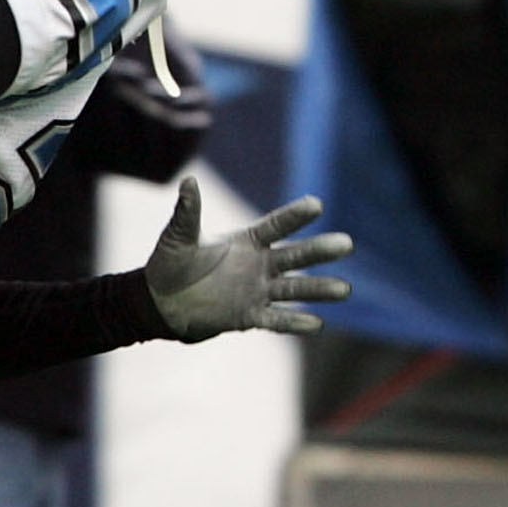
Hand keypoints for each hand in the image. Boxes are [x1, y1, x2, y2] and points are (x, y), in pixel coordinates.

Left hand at [141, 178, 354, 338]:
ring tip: (344, 289)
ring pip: (295, 289)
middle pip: (296, 256)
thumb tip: (188, 182)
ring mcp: (258, 290)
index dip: (295, 217)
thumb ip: (187, 213)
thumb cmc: (169, 265)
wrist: (160, 304)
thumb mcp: (177, 237)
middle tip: (347, 244)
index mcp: (247, 241)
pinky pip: (276, 319)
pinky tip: (317, 324)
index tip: (316, 204)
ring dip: (319, 288)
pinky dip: (294, 323)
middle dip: (320, 251)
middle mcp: (259, 264)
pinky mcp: (250, 315)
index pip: (276, 226)